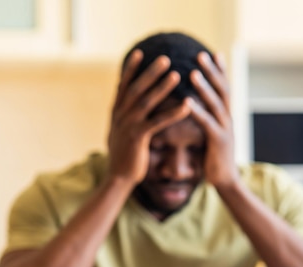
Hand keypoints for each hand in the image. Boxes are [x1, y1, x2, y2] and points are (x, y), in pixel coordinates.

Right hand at [107, 50, 190, 186]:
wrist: (118, 178)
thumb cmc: (123, 155)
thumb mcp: (119, 131)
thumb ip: (122, 115)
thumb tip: (122, 102)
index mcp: (116, 112)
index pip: (123, 85)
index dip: (131, 68)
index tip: (140, 52)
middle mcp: (120, 116)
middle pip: (136, 89)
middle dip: (150, 72)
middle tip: (165, 57)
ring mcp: (128, 126)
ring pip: (146, 102)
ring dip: (162, 87)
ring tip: (176, 74)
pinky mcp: (138, 138)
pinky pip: (158, 122)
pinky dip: (172, 113)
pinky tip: (186, 105)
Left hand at [189, 52, 238, 188]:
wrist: (225, 181)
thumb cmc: (214, 158)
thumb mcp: (212, 135)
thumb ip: (208, 120)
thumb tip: (198, 106)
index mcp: (226, 116)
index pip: (224, 88)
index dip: (219, 70)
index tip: (212, 53)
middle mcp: (228, 118)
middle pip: (222, 89)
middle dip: (212, 71)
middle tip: (201, 54)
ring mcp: (225, 129)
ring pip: (215, 103)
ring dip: (204, 86)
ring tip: (193, 71)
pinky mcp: (219, 141)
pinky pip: (207, 123)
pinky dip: (197, 111)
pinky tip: (187, 101)